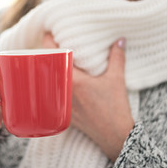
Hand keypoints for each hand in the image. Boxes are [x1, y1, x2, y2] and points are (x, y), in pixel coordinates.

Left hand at [42, 33, 133, 161]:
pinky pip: (52, 94)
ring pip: (47, 81)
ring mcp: (61, 103)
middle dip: (46, 55)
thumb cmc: (115, 108)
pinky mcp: (63, 112)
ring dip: (48, 70)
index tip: (48, 32)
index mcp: (73, 80)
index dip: (48, 42)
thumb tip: (120, 40)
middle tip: (51, 44)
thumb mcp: (117, 80)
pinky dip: (53, 84)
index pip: (54, 56)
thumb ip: (117, 57)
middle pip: (46, 67)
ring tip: (52, 60)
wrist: (114, 135)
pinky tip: (58, 80)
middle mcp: (63, 91)